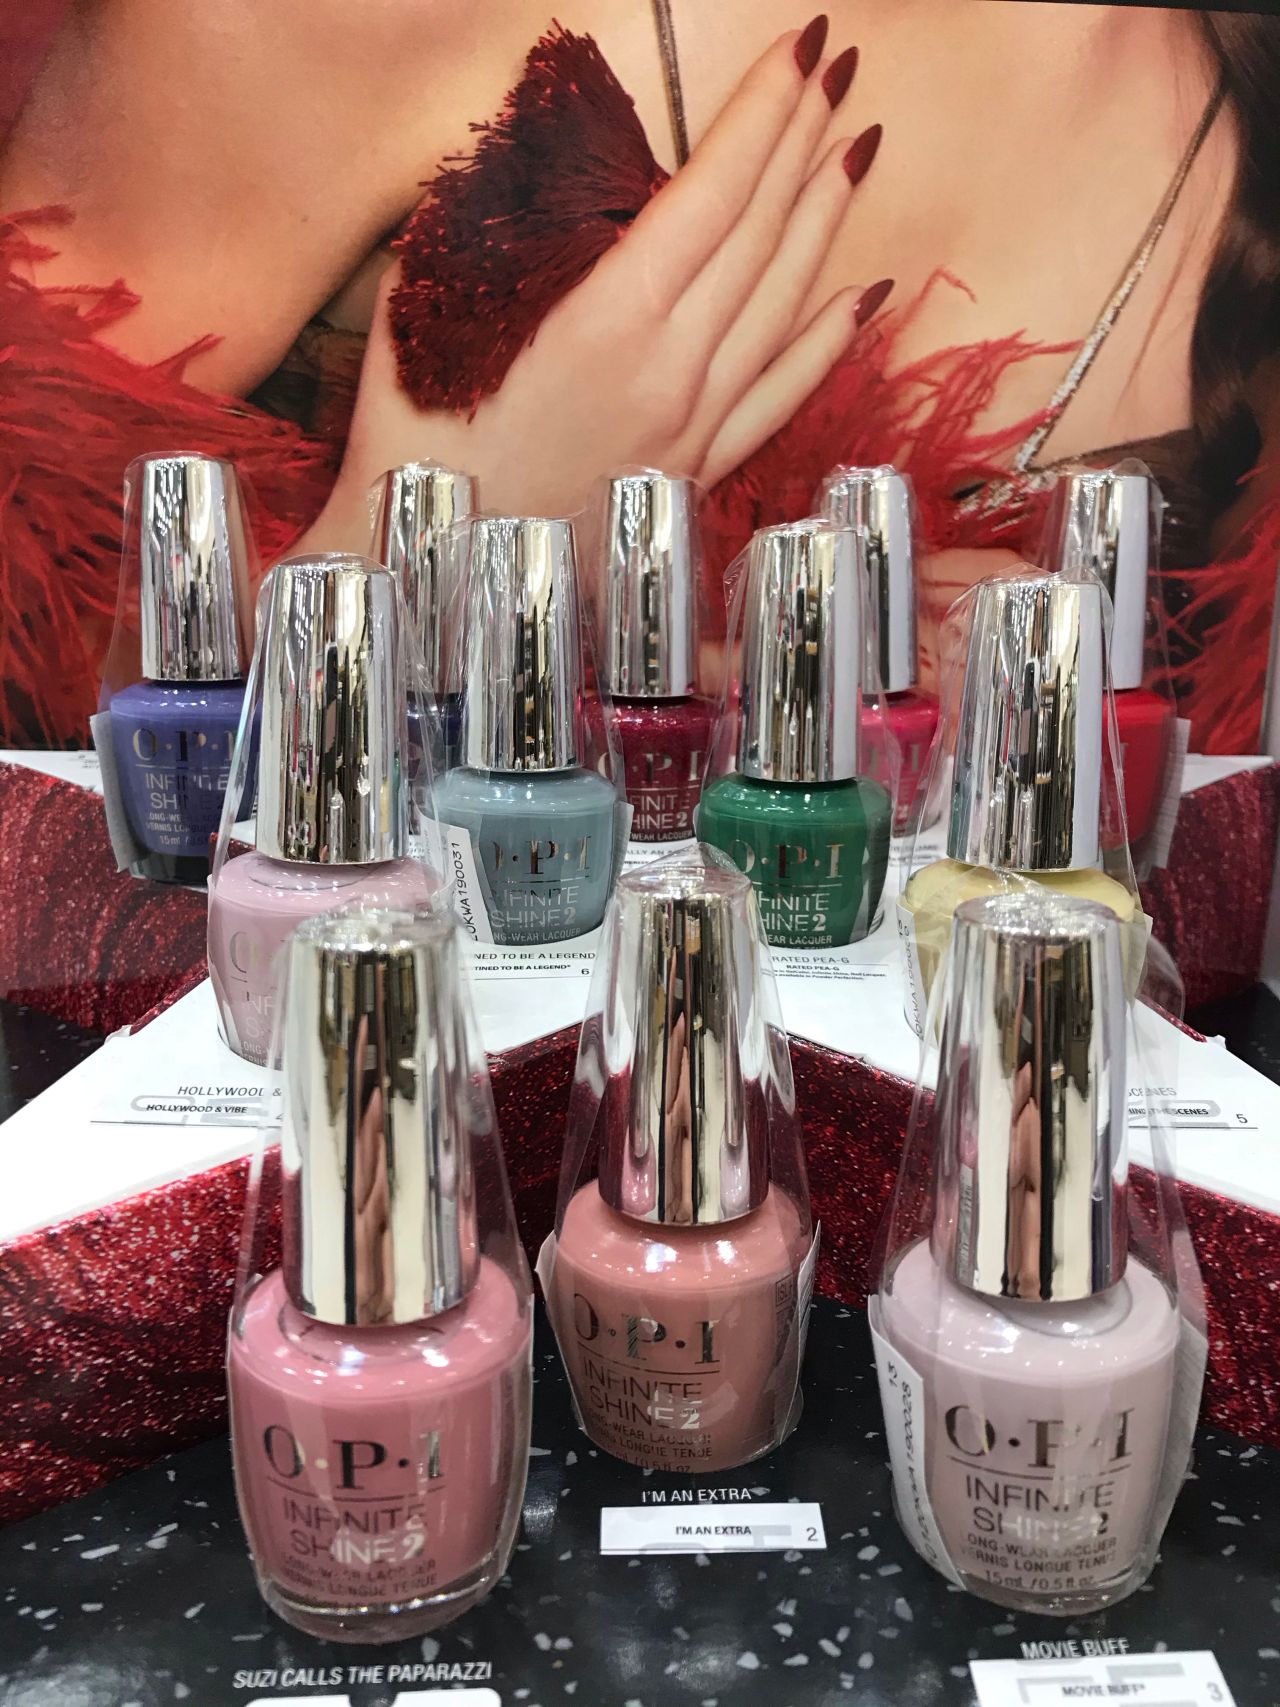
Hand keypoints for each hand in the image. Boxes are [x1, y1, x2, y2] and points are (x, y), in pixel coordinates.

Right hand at [303, 20, 887, 546]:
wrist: (424, 574)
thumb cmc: (413, 445)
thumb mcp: (432, 310)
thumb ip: (493, 224)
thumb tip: (537, 154)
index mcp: (607, 322)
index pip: (712, 192)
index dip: (765, 113)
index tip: (803, 50)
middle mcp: (670, 372)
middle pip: (760, 236)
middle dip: (805, 141)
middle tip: (841, 70)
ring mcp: (693, 427)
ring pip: (784, 306)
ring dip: (826, 220)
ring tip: (855, 147)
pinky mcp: (695, 473)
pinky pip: (783, 397)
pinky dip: (829, 340)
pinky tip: (863, 293)